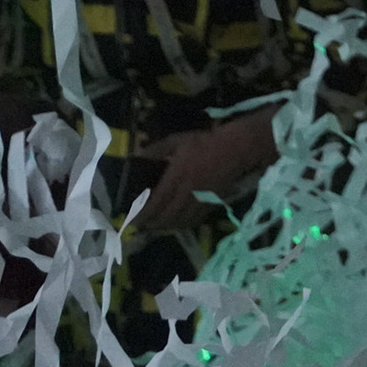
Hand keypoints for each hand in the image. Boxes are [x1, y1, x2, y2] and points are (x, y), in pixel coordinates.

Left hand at [133, 115, 275, 234]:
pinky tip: (175, 223)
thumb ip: (156, 150)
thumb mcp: (176, 141)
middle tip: (140, 225)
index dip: (144, 212)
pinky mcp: (211, 204)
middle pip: (168, 215)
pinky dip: (182, 224)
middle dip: (152, 223)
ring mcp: (201, 199)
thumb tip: (138, 157)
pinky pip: (194, 220)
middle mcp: (189, 191)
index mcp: (178, 174)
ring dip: (166, 226)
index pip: (158, 200)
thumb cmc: (204, 142)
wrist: (234, 150)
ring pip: (181, 220)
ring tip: (155, 226)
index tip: (132, 218)